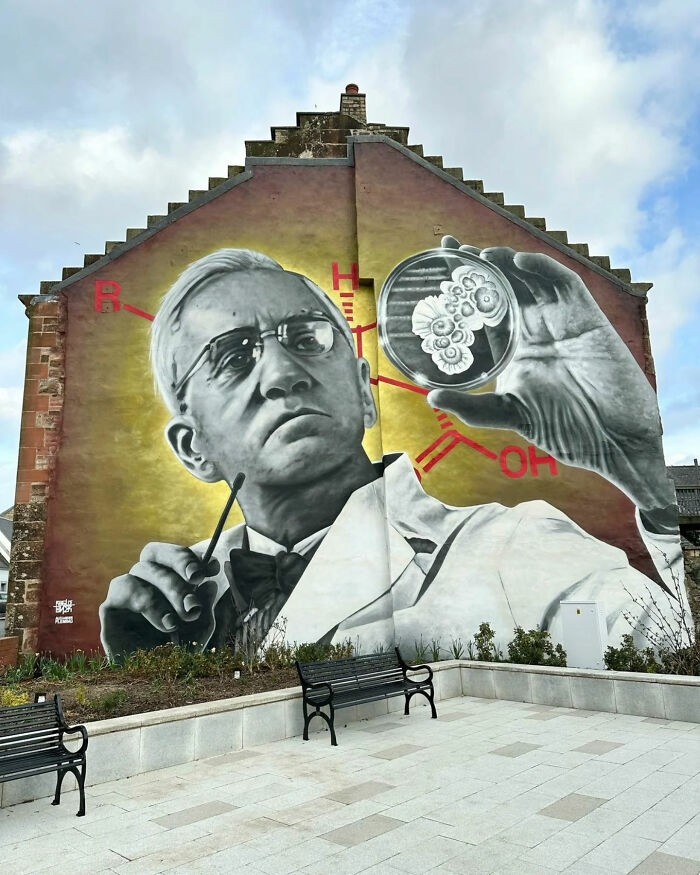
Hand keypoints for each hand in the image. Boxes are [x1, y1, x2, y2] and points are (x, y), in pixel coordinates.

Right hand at [99, 542, 219, 658]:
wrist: (151, 685)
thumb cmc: (177, 653)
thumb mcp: (198, 629)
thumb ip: (205, 605)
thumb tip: (210, 582)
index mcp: (164, 580)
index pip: (173, 555)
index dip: (191, 556)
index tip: (212, 567)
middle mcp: (143, 582)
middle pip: (153, 552)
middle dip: (179, 562)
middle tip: (197, 579)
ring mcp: (125, 594)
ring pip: (141, 569)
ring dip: (168, 587)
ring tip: (185, 614)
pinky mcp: (109, 609)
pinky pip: (124, 589)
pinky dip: (150, 604)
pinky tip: (167, 624)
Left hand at [429, 237, 673, 514]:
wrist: (609, 439)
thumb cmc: (564, 429)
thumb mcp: (509, 414)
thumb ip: (472, 407)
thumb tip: (431, 396)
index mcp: (516, 345)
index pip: (484, 308)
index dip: (464, 286)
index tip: (437, 267)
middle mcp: (536, 326)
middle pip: (503, 285)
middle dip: (478, 264)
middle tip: (448, 249)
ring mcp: (561, 319)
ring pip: (530, 278)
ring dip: (506, 262)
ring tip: (479, 254)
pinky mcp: (586, 317)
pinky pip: (564, 283)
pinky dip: (542, 268)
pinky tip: (518, 261)